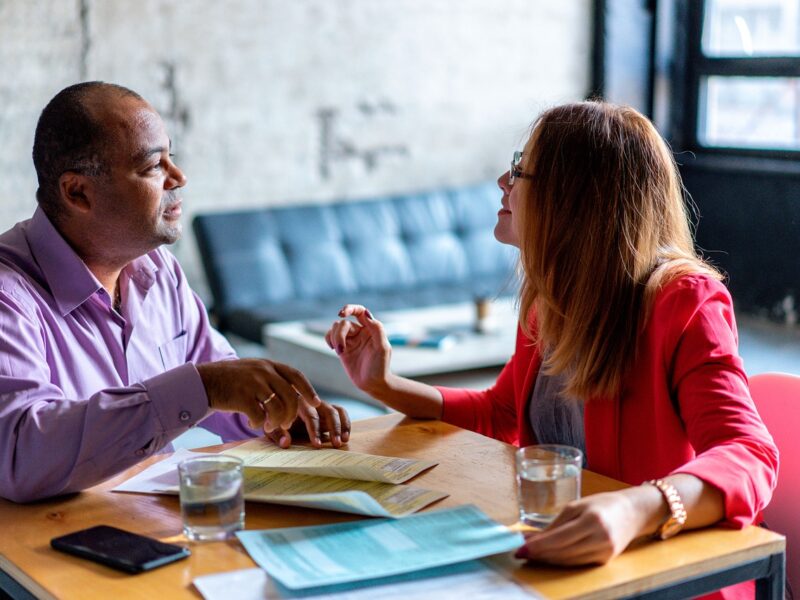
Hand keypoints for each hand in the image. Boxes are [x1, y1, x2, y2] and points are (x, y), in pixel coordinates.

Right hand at [196, 359, 320, 433]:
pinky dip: (258, 423)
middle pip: (290, 395)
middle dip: (292, 413)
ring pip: (277, 407)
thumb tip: (296, 397)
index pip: (296, 376)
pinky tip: (253, 422)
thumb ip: (273, 379)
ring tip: (268, 425)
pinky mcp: (241, 397)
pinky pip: (259, 415)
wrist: (205, 381)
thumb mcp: (254, 371)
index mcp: (269, 365)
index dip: (309, 390)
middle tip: (287, 423)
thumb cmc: (233, 381)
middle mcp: (263, 371)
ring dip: (276, 421)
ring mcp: (252, 383)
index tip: (316, 403)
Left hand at [264, 400, 351, 448]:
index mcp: (297, 403)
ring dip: (341, 427)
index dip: (315, 431)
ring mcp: (320, 405)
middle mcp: (311, 402)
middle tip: (335, 444)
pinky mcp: (328, 408)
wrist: (276, 407)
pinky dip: (345, 423)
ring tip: (342, 442)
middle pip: (327, 411)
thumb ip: (277, 435)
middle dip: (333, 428)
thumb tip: (286, 444)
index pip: (310, 416)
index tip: (317, 445)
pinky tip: (346, 437)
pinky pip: (341, 412)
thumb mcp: (270, 427)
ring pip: (336, 411)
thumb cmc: (274, 419)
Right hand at [325, 305, 391, 394]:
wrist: (373, 384)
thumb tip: (366, 313)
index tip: (341, 314)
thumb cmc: (381, 366)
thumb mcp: (382, 348)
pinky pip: (330, 336)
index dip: (350, 308)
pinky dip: (329, 340)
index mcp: (371, 328)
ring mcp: (350, 339)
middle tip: (340, 351)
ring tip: (339, 352)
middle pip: (343, 323)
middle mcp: (360, 331)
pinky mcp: (342, 348)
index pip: (360, 311)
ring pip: (335, 328)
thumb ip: (377, 329)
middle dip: (339, 335)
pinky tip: (334, 349)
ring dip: (334, 338)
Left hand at [514, 491, 645, 565]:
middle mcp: (600, 539)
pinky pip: (577, 563)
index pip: (559, 538)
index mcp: (592, 520)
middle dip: (539, 554)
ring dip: (547, 559)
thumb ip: (555, 523)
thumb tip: (531, 537)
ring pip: (568, 561)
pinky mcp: (604, 561)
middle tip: (520, 552)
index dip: (538, 546)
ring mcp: (604, 552)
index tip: (521, 548)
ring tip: (531, 554)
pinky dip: (560, 561)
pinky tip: (548, 557)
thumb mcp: (577, 506)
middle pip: (563, 552)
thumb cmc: (602, 504)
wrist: (633, 513)